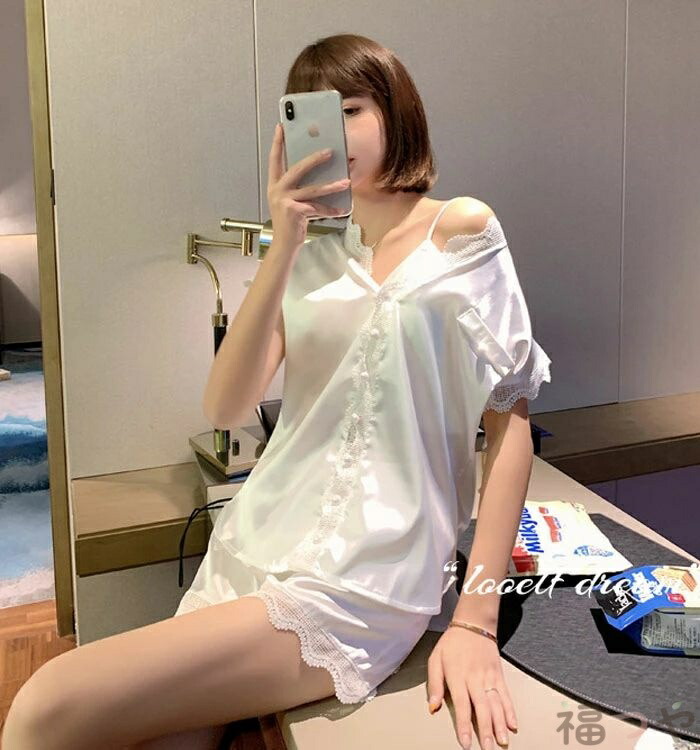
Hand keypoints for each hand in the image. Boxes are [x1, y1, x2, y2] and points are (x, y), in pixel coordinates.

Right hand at [267, 123, 350, 248]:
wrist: (284, 245)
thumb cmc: (290, 223)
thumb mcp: (291, 202)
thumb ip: (299, 188)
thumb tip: (320, 174)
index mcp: (274, 185)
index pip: (275, 159)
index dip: (277, 143)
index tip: (281, 127)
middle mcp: (277, 190)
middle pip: (297, 169)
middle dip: (314, 159)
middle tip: (329, 151)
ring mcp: (284, 201)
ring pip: (312, 189)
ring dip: (330, 186)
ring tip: (345, 182)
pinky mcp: (294, 212)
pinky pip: (317, 208)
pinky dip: (330, 210)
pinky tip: (342, 210)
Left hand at [427, 627, 517, 748]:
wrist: (474, 624)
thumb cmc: (452, 644)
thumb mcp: (435, 659)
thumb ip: (434, 684)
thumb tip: (432, 707)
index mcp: (457, 676)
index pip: (462, 705)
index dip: (464, 725)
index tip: (466, 743)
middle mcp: (475, 679)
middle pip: (482, 708)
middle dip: (486, 731)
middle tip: (488, 749)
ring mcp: (489, 677)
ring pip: (496, 704)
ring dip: (500, 724)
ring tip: (502, 742)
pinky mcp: (499, 675)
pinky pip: (506, 695)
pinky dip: (510, 710)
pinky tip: (513, 724)